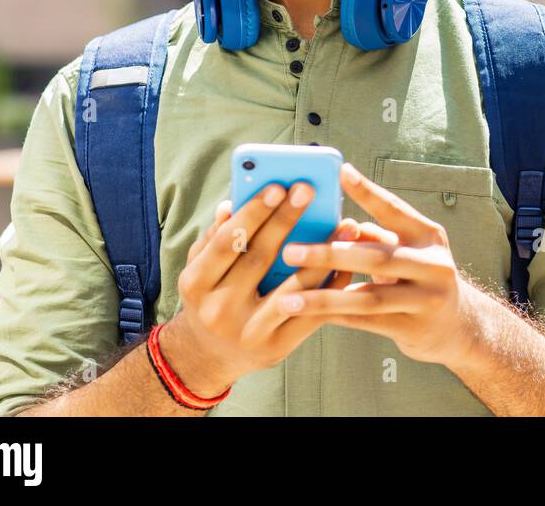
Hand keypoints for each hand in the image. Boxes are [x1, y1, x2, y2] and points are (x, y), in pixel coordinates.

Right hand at [161, 182, 398, 395]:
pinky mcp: (277, 347)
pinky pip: (311, 314)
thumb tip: (231, 204)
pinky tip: (349, 263)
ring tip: (346, 225)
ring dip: (323, 254)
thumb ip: (216, 238)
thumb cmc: (211, 297)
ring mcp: (248, 332)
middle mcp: (218, 309)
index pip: (226, 241)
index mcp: (196, 283)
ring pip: (293, 287)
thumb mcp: (202, 269)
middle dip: (286, 220)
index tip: (278, 186)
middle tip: (309, 190)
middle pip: (259, 257)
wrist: (209, 356)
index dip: (252, 213)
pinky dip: (332, 286)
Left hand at [273, 162, 480, 367]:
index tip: (341, 172)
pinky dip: (336, 317)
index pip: (395, 210)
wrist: (459, 326)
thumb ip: (377, 238)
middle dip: (330, 253)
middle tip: (291, 250)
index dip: (369, 192)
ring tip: (287, 298)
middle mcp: (434, 265)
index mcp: (429, 236)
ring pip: (369, 297)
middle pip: (377, 257)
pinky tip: (307, 316)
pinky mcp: (416, 329)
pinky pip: (367, 323)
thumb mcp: (408, 252)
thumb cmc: (420, 279)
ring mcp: (428, 299)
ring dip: (324, 297)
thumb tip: (340, 223)